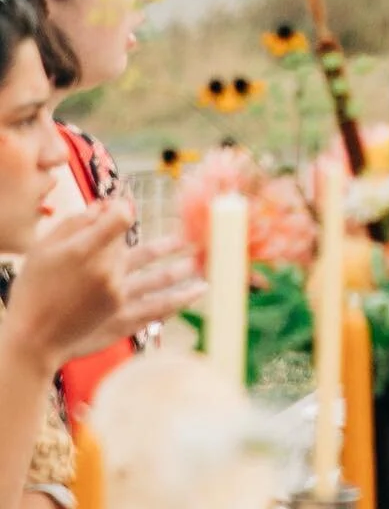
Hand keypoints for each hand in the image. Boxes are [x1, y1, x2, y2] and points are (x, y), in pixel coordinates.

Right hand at [3, 202, 202, 369]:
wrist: (30, 339)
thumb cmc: (33, 290)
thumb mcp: (44, 249)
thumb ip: (77, 223)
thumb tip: (107, 204)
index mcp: (87, 252)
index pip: (120, 219)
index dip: (124, 209)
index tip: (126, 205)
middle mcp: (107, 273)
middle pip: (139, 249)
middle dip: (160, 243)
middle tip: (189, 236)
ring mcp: (118, 298)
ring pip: (158, 279)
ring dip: (181, 269)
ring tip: (202, 259)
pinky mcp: (122, 319)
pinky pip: (157, 308)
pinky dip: (179, 299)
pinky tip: (199, 290)